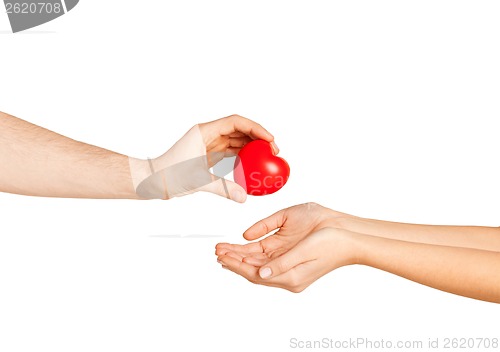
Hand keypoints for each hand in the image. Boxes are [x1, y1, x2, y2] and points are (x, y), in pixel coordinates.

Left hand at [130, 114, 276, 201]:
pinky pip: (231, 150)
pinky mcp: (209, 154)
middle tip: (274, 150)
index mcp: (204, 131)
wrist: (152, 180)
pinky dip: (244, 156)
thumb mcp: (198, 181)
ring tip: (268, 157)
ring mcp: (209, 143)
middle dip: (258, 137)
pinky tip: (254, 164)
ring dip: (253, 146)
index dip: (255, 128)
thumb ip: (223, 188)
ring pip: (237, 139)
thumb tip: (243, 197)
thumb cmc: (168, 176)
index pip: (235, 122)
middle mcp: (208, 134)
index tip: (269, 139)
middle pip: (239, 129)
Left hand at [217, 227, 356, 291]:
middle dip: (234, 260)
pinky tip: (242, 250)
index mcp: (291, 277)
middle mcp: (288, 276)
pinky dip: (252, 255)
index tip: (221, 255)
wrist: (350, 237)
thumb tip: (260, 273)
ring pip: (258, 265)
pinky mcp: (291, 260)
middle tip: (217, 250)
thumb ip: (282, 263)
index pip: (255, 273)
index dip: (236, 264)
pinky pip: (266, 260)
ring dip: (241, 257)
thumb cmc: (332, 241)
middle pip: (253, 270)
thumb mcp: (305, 250)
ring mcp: (289, 268)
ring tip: (224, 249)